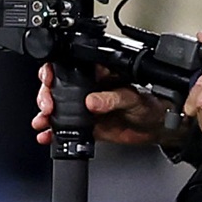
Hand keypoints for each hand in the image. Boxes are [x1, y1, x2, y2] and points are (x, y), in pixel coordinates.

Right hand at [34, 64, 166, 145]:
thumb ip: (112, 98)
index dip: (55, 71)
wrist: (158, 130)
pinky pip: (66, 128)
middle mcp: (90, 88)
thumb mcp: (133, 98)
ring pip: (58, 108)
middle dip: (47, 96)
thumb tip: (92, 101)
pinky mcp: (88, 125)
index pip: (71, 66)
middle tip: (48, 106)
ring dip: (46, 115)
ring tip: (42, 122)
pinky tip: (47, 136)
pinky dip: (54, 132)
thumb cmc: (152, 106)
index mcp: (101, 74)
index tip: (49, 80)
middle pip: (58, 87)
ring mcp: (87, 108)